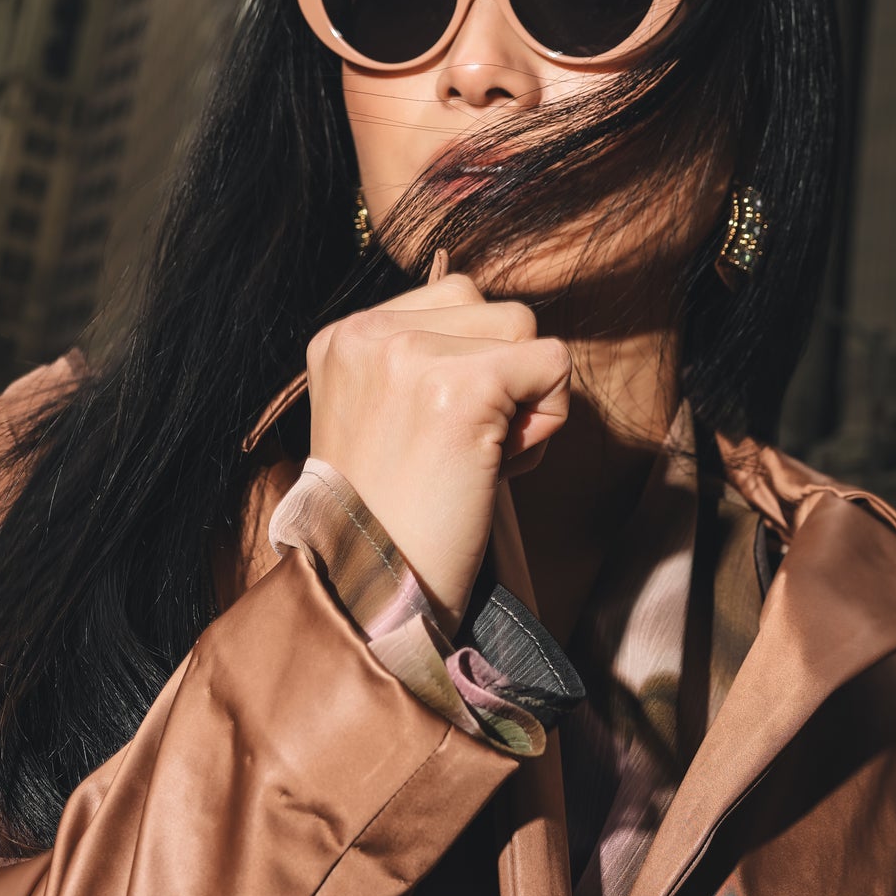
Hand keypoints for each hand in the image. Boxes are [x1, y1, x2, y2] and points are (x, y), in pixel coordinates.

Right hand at [306, 271, 570, 632]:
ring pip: (525, 329)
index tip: (433, 436)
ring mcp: (408, 356)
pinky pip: (553, 365)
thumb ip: (427, 361)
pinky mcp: (459, 387)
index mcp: (342, 338)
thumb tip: (511, 326)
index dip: (470, 366)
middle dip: (500, 377)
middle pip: (492, 309)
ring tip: (474, 459)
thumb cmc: (391, 522)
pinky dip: (547, 422)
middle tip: (458, 453)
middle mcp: (366, 334)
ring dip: (524, 398)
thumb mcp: (384, 418)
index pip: (453, 299)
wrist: (369, 596)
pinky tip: (496, 467)